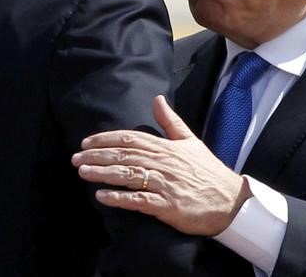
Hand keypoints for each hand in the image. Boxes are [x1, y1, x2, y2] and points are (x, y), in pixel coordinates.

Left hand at [71, 95, 250, 235]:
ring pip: (128, 175)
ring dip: (103, 173)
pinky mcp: (168, 206)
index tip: (86, 143)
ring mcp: (165, 184)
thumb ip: (170, 121)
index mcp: (166, 147)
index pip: (130, 138)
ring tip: (83, 172)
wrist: (230, 200)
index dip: (106, 139)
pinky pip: (139, 201)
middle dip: (97, 156)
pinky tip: (102, 197)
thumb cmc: (208, 171)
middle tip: (75, 158)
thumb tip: (157, 99)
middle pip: (125, 156)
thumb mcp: (190, 141)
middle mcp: (163, 163)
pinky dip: (119, 198)